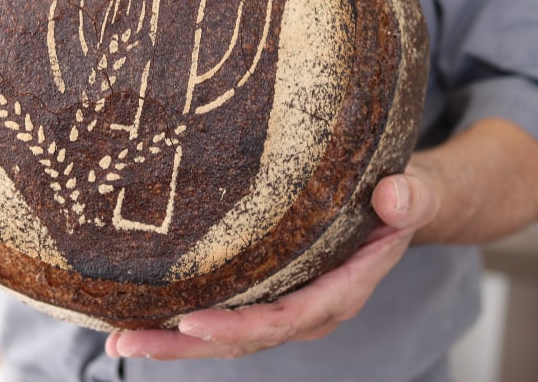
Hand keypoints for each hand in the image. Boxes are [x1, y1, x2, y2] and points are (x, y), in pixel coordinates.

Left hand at [105, 170, 440, 359]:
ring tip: (120, 340)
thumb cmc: (405, 198)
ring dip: (175, 341)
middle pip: (245, 338)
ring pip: (229, 336)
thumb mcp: (417, 193)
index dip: (243, 326)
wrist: (402, 205)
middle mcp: (311, 307)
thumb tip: (394, 197)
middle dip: (188, 344)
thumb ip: (412, 199)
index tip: (194, 322)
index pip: (289, 318)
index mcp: (343, 290)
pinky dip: (185, 323)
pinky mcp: (270, 291)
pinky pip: (227, 315)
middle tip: (130, 340)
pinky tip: (141, 317)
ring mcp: (288, 303)